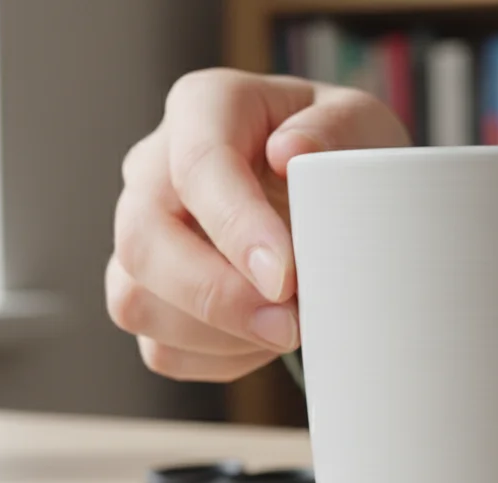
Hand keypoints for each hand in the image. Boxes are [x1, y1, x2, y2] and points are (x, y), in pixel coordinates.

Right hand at [107, 68, 408, 380]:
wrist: (334, 198)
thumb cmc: (340, 154)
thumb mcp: (360, 125)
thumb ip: (335, 131)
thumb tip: (289, 152)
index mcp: (204, 108)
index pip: (197, 165)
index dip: (236, 228)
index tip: (285, 278)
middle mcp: (154, 170)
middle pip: (144, 241)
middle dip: (217, 297)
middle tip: (290, 325)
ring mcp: (142, 238)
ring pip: (137, 302)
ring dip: (220, 335)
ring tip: (290, 328)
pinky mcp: (148, 297)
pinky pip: (161, 348)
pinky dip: (220, 359)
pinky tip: (267, 339)